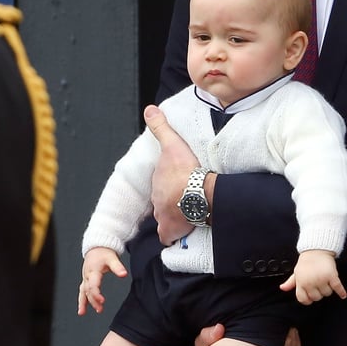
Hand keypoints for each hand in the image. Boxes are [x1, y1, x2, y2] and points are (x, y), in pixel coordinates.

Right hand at [78, 247, 126, 314]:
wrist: (96, 247)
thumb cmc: (104, 253)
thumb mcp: (112, 258)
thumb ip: (118, 267)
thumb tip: (124, 274)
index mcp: (93, 271)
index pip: (93, 284)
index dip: (96, 293)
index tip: (102, 301)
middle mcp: (87, 275)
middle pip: (88, 290)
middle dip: (93, 300)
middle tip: (100, 309)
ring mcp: (85, 278)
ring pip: (83, 291)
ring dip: (84, 302)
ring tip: (83, 313)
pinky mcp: (86, 279)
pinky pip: (82, 291)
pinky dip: (81, 300)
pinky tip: (82, 309)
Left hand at [144, 104, 200, 244]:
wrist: (197, 194)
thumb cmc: (185, 170)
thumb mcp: (172, 144)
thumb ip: (161, 128)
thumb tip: (149, 109)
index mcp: (157, 183)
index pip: (160, 185)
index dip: (168, 184)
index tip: (178, 183)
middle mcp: (157, 201)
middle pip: (162, 201)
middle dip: (170, 201)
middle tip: (185, 197)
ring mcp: (163, 216)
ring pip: (165, 217)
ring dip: (173, 216)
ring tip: (187, 212)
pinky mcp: (171, 230)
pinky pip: (169, 236)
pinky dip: (174, 234)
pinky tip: (182, 230)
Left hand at [279, 249, 346, 304]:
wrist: (316, 249)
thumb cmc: (306, 262)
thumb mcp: (296, 272)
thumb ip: (290, 282)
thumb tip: (282, 288)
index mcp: (301, 283)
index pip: (303, 299)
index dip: (308, 299)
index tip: (311, 296)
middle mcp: (311, 282)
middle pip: (317, 298)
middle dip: (319, 293)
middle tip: (319, 285)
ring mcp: (321, 279)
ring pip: (327, 293)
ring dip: (328, 289)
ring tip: (326, 281)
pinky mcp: (331, 276)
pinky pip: (337, 287)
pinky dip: (341, 292)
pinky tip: (343, 295)